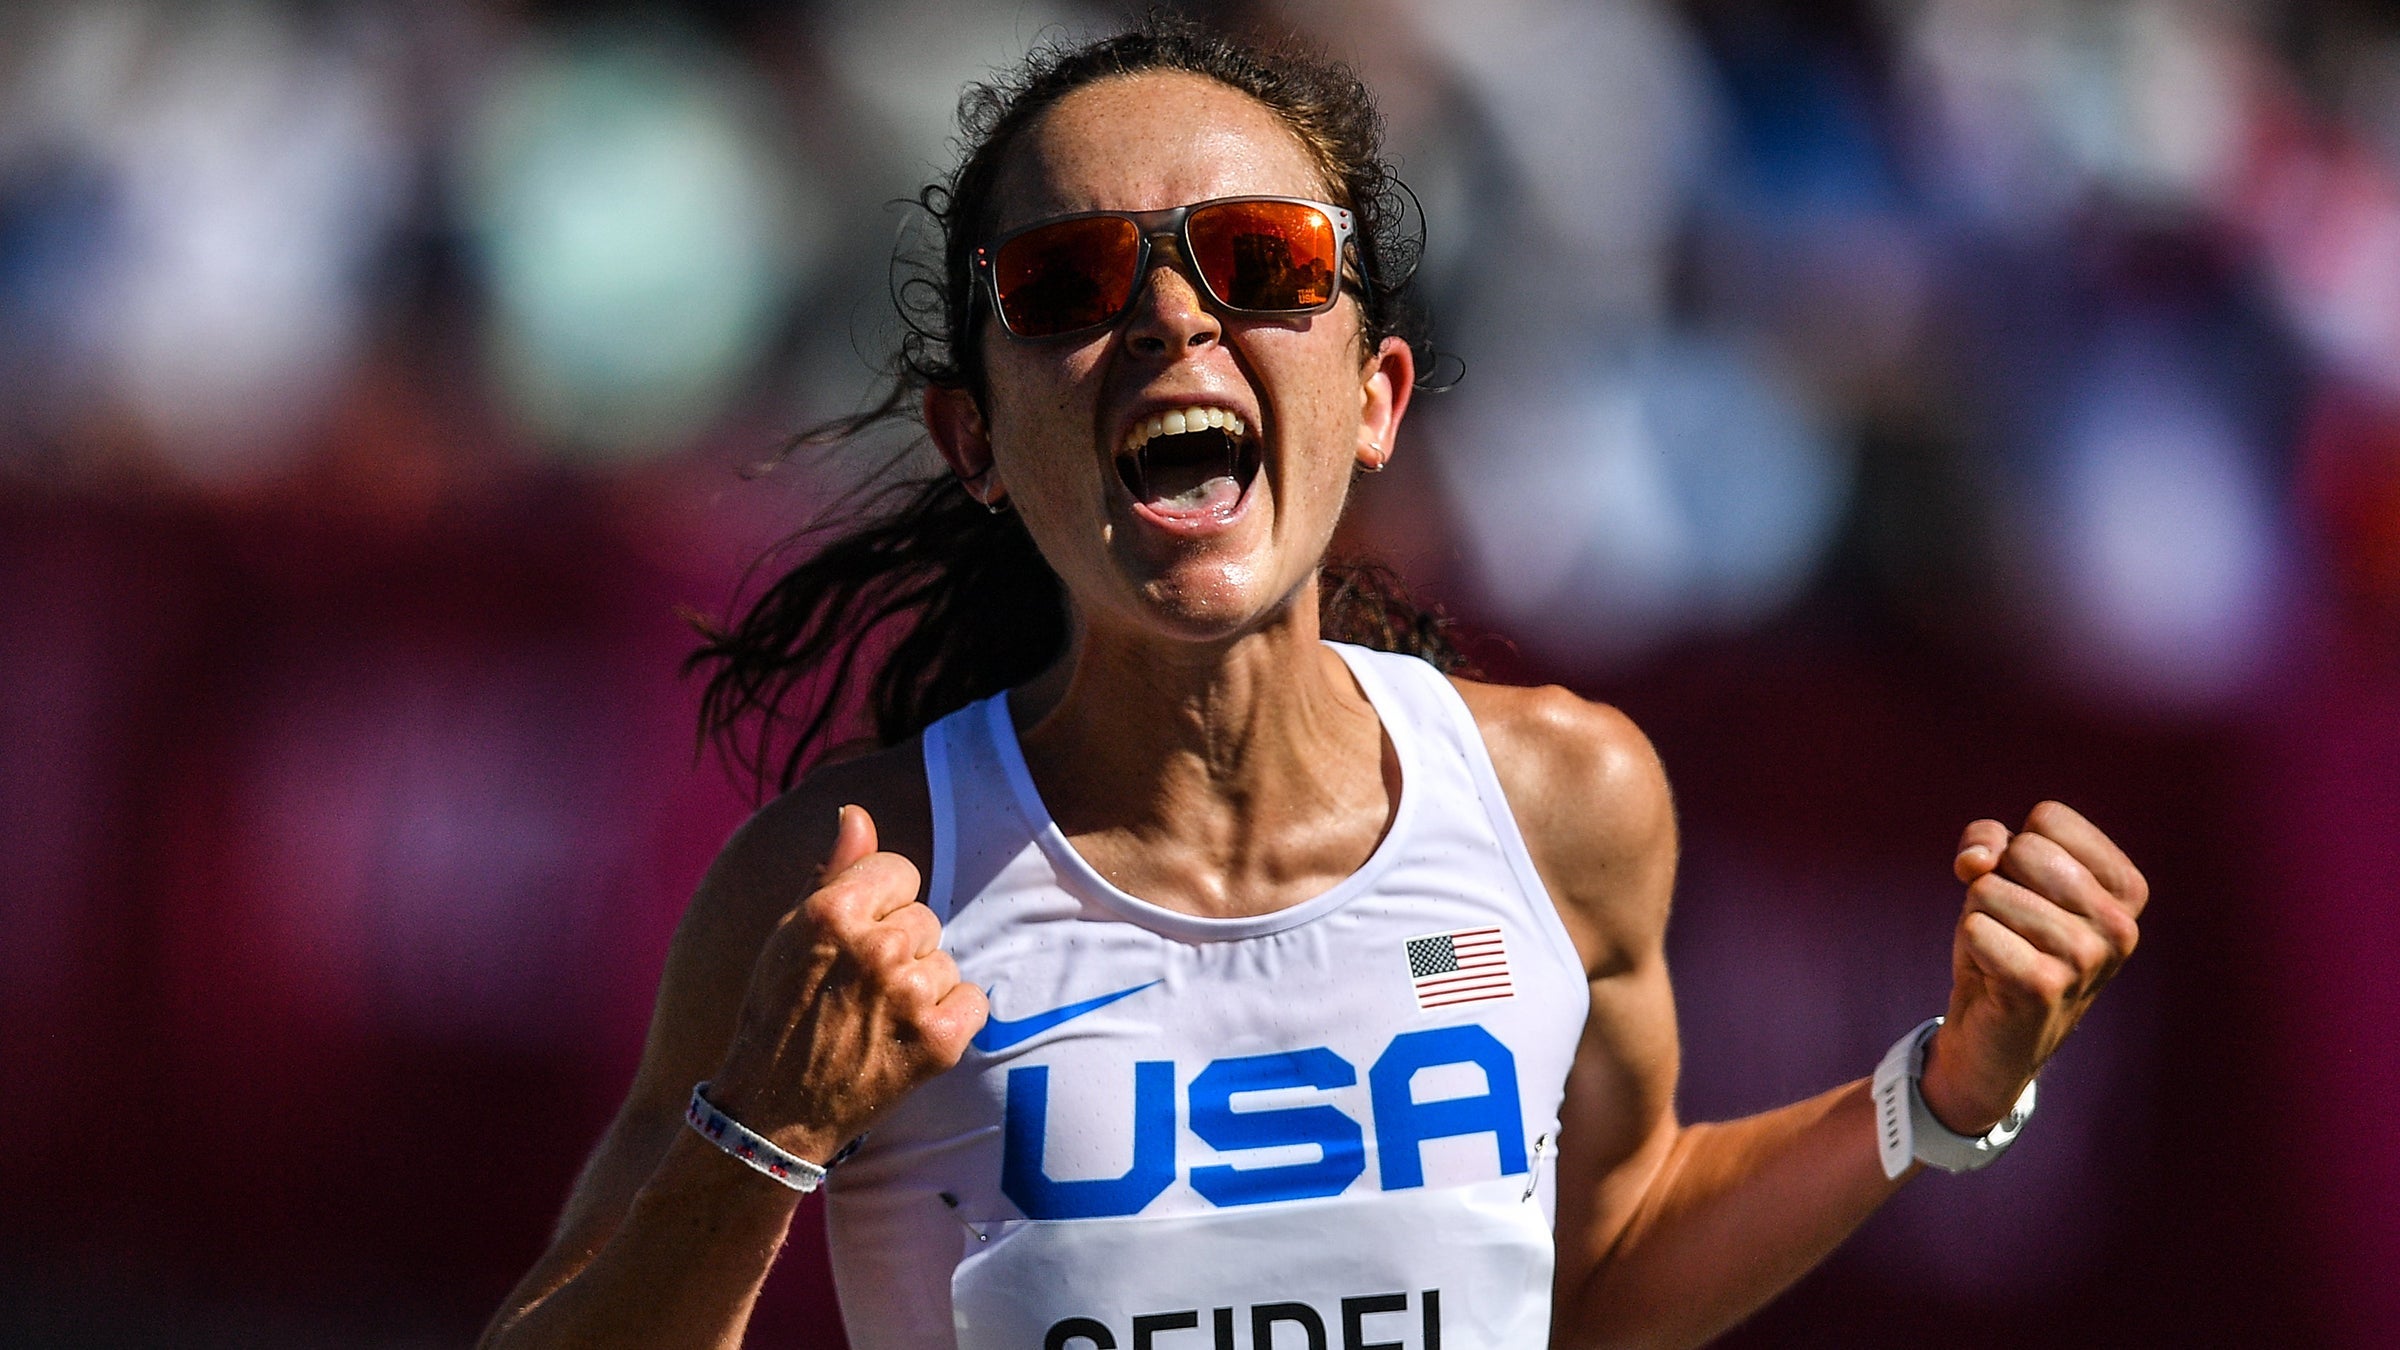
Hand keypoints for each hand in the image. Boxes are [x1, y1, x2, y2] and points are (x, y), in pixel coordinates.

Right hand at [705, 805, 987, 1164]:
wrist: (775, 1112)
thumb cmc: (779, 1016)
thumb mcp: (789, 935)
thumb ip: (832, 871)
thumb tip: (857, 814)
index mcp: (831, 912)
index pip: (899, 870)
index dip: (881, 903)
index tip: (856, 938)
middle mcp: (874, 947)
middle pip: (924, 918)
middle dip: (899, 948)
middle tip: (857, 990)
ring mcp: (909, 995)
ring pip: (944, 961)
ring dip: (920, 987)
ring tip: (874, 1019)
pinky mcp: (938, 1041)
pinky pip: (972, 1001)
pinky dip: (949, 1020)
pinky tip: (907, 1038)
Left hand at [1919, 801, 2148, 1134]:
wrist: (1993, 1037)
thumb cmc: (2004, 944)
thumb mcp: (2000, 877)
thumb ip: (1989, 841)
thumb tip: (1977, 861)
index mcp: (2126, 890)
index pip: (2050, 818)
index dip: (2013, 846)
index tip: (2022, 889)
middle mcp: (2120, 925)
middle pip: (2022, 850)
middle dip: (1994, 882)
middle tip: (2009, 927)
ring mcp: (2086, 959)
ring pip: (1988, 889)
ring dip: (1978, 918)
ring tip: (2003, 954)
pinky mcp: (2043, 986)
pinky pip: (1974, 928)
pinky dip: (1968, 946)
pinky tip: (1993, 976)